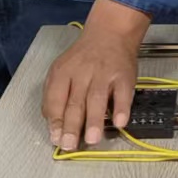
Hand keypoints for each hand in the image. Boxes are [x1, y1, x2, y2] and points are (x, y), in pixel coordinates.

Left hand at [42, 0, 147, 151]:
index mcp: (63, 72)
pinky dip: (121, 108)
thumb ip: (55, 96)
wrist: (111, 33)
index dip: (55, 120)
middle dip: (71, 125)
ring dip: (94, 120)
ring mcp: (104, 74)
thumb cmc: (84, 58)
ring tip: (92, 139)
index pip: (55, 98)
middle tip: (70, 145)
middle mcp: (82, 73)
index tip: (56, 138)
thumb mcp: (62, 70)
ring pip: (97, 99)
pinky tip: (119, 122)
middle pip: (75, 101)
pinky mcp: (124, 76)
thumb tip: (53, 126)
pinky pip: (123, 94)